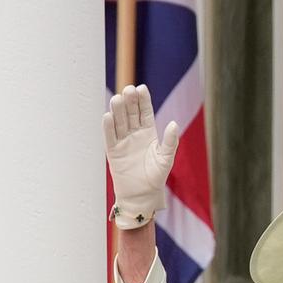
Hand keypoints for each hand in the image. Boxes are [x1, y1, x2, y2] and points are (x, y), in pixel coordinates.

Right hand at [103, 85, 181, 221]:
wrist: (142, 195)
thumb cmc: (156, 177)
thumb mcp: (166, 158)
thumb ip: (170, 142)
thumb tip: (174, 124)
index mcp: (148, 132)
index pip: (145, 112)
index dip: (143, 100)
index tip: (141, 88)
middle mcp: (134, 134)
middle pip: (131, 113)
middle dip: (130, 101)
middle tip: (129, 89)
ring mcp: (122, 141)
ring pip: (119, 122)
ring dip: (118, 111)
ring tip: (118, 99)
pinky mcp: (113, 151)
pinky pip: (110, 136)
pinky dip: (108, 127)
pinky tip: (108, 116)